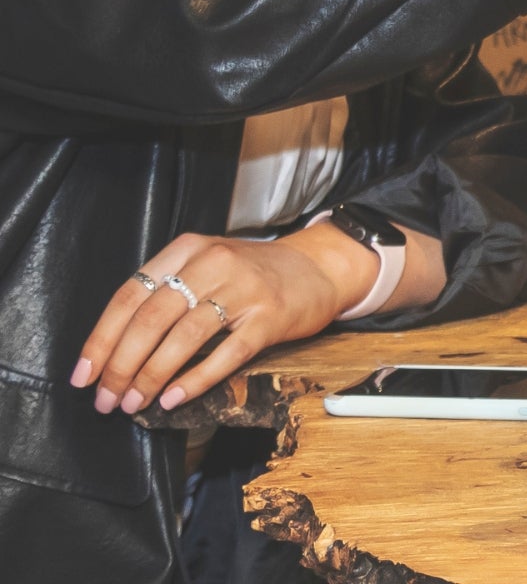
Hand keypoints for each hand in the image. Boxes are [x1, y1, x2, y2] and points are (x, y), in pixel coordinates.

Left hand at [73, 223, 377, 415]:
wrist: (317, 268)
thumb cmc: (251, 275)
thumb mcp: (206, 267)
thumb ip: (167, 294)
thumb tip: (113, 352)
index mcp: (190, 247)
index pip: (131, 293)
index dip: (101, 338)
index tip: (83, 376)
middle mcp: (215, 262)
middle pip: (152, 317)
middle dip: (121, 366)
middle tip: (106, 401)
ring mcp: (245, 288)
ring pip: (184, 336)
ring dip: (150, 377)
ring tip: (133, 404)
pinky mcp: (270, 316)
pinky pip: (225, 354)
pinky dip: (193, 380)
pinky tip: (172, 399)